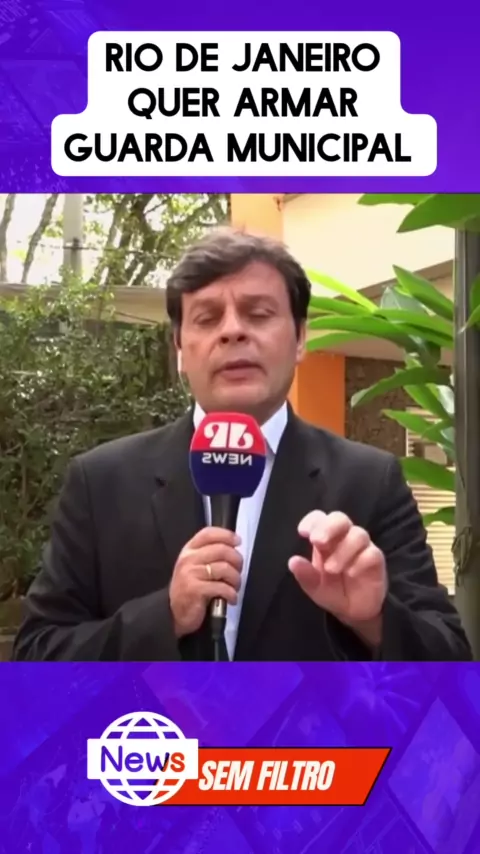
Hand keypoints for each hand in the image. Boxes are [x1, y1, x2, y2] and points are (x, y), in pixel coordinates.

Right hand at [169, 527, 242, 637]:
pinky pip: (222, 587)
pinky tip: (231, 598)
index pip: (208, 534)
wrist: (175, 612)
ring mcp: (190, 573)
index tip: (237, 541)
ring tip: (234, 587)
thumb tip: (233, 547)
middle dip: (237, 561)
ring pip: (224, 568)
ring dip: (236, 579)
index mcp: (189, 550)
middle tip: (238, 571)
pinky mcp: (195, 589)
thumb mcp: (194, 566)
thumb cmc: (190, 588)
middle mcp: (188, 559)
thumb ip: (209, 554)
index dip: (226, 535)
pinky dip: (231, 594)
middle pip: (221, 550)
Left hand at [288, 511, 386, 644]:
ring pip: (358, 535)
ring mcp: (362, 547)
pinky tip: (351, 573)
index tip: (303, 533)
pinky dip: (360, 561)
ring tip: (331, 569)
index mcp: (325, 540)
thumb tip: (293, 561)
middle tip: (318, 542)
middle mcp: (344, 538)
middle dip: (328, 527)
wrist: (355, 611)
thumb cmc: (333, 592)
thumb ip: (305, 575)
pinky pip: (372, 553)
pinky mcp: (376, 560)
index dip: (312, 521)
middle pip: (340, 518)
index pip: (320, 518)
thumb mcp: (315, 587)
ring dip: (342, 550)